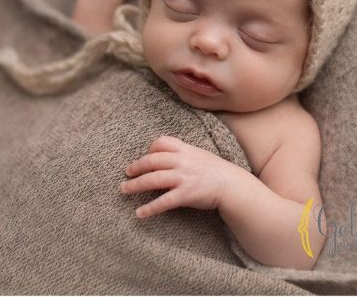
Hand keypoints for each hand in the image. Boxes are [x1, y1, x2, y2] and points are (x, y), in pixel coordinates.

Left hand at [120, 135, 234, 218]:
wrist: (232, 185)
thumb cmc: (215, 171)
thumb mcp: (198, 155)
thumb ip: (182, 155)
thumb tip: (163, 158)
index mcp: (185, 150)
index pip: (161, 143)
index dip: (149, 150)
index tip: (143, 158)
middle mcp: (182, 161)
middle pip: (152, 161)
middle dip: (136, 167)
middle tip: (127, 173)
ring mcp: (184, 177)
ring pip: (153, 179)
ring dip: (135, 185)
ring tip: (124, 190)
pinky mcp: (186, 194)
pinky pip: (163, 201)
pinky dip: (149, 208)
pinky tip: (139, 213)